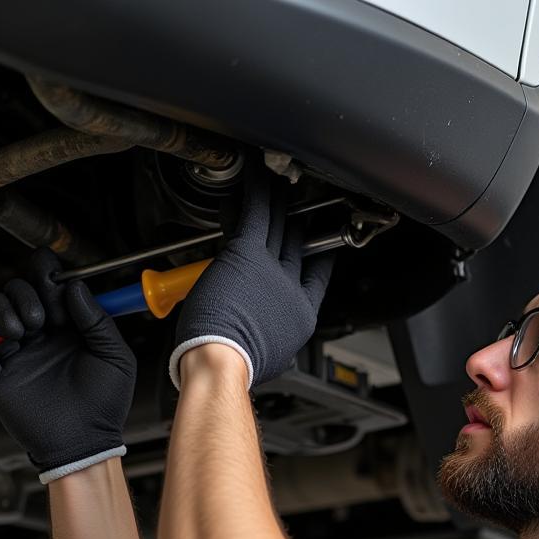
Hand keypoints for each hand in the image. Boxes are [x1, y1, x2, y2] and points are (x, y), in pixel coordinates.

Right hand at [0, 248, 135, 482]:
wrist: (87, 442)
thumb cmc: (106, 403)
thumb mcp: (115, 357)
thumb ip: (98, 320)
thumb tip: (75, 285)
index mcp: (67, 328)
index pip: (48, 288)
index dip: (44, 276)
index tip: (48, 274)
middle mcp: (39, 337)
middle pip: (16, 294)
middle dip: (22, 295)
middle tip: (40, 321)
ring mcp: (16, 355)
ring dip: (0, 310)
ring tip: (19, 331)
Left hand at [169, 160, 334, 389]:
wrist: (223, 360)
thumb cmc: (236, 364)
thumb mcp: (265, 356)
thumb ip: (268, 337)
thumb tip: (258, 335)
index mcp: (300, 316)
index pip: (315, 278)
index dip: (315, 256)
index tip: (314, 242)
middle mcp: (290, 290)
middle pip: (298, 247)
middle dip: (296, 224)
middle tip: (295, 204)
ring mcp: (272, 269)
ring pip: (280, 226)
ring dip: (280, 202)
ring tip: (280, 182)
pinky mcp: (248, 253)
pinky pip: (257, 214)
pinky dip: (258, 191)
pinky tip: (258, 174)